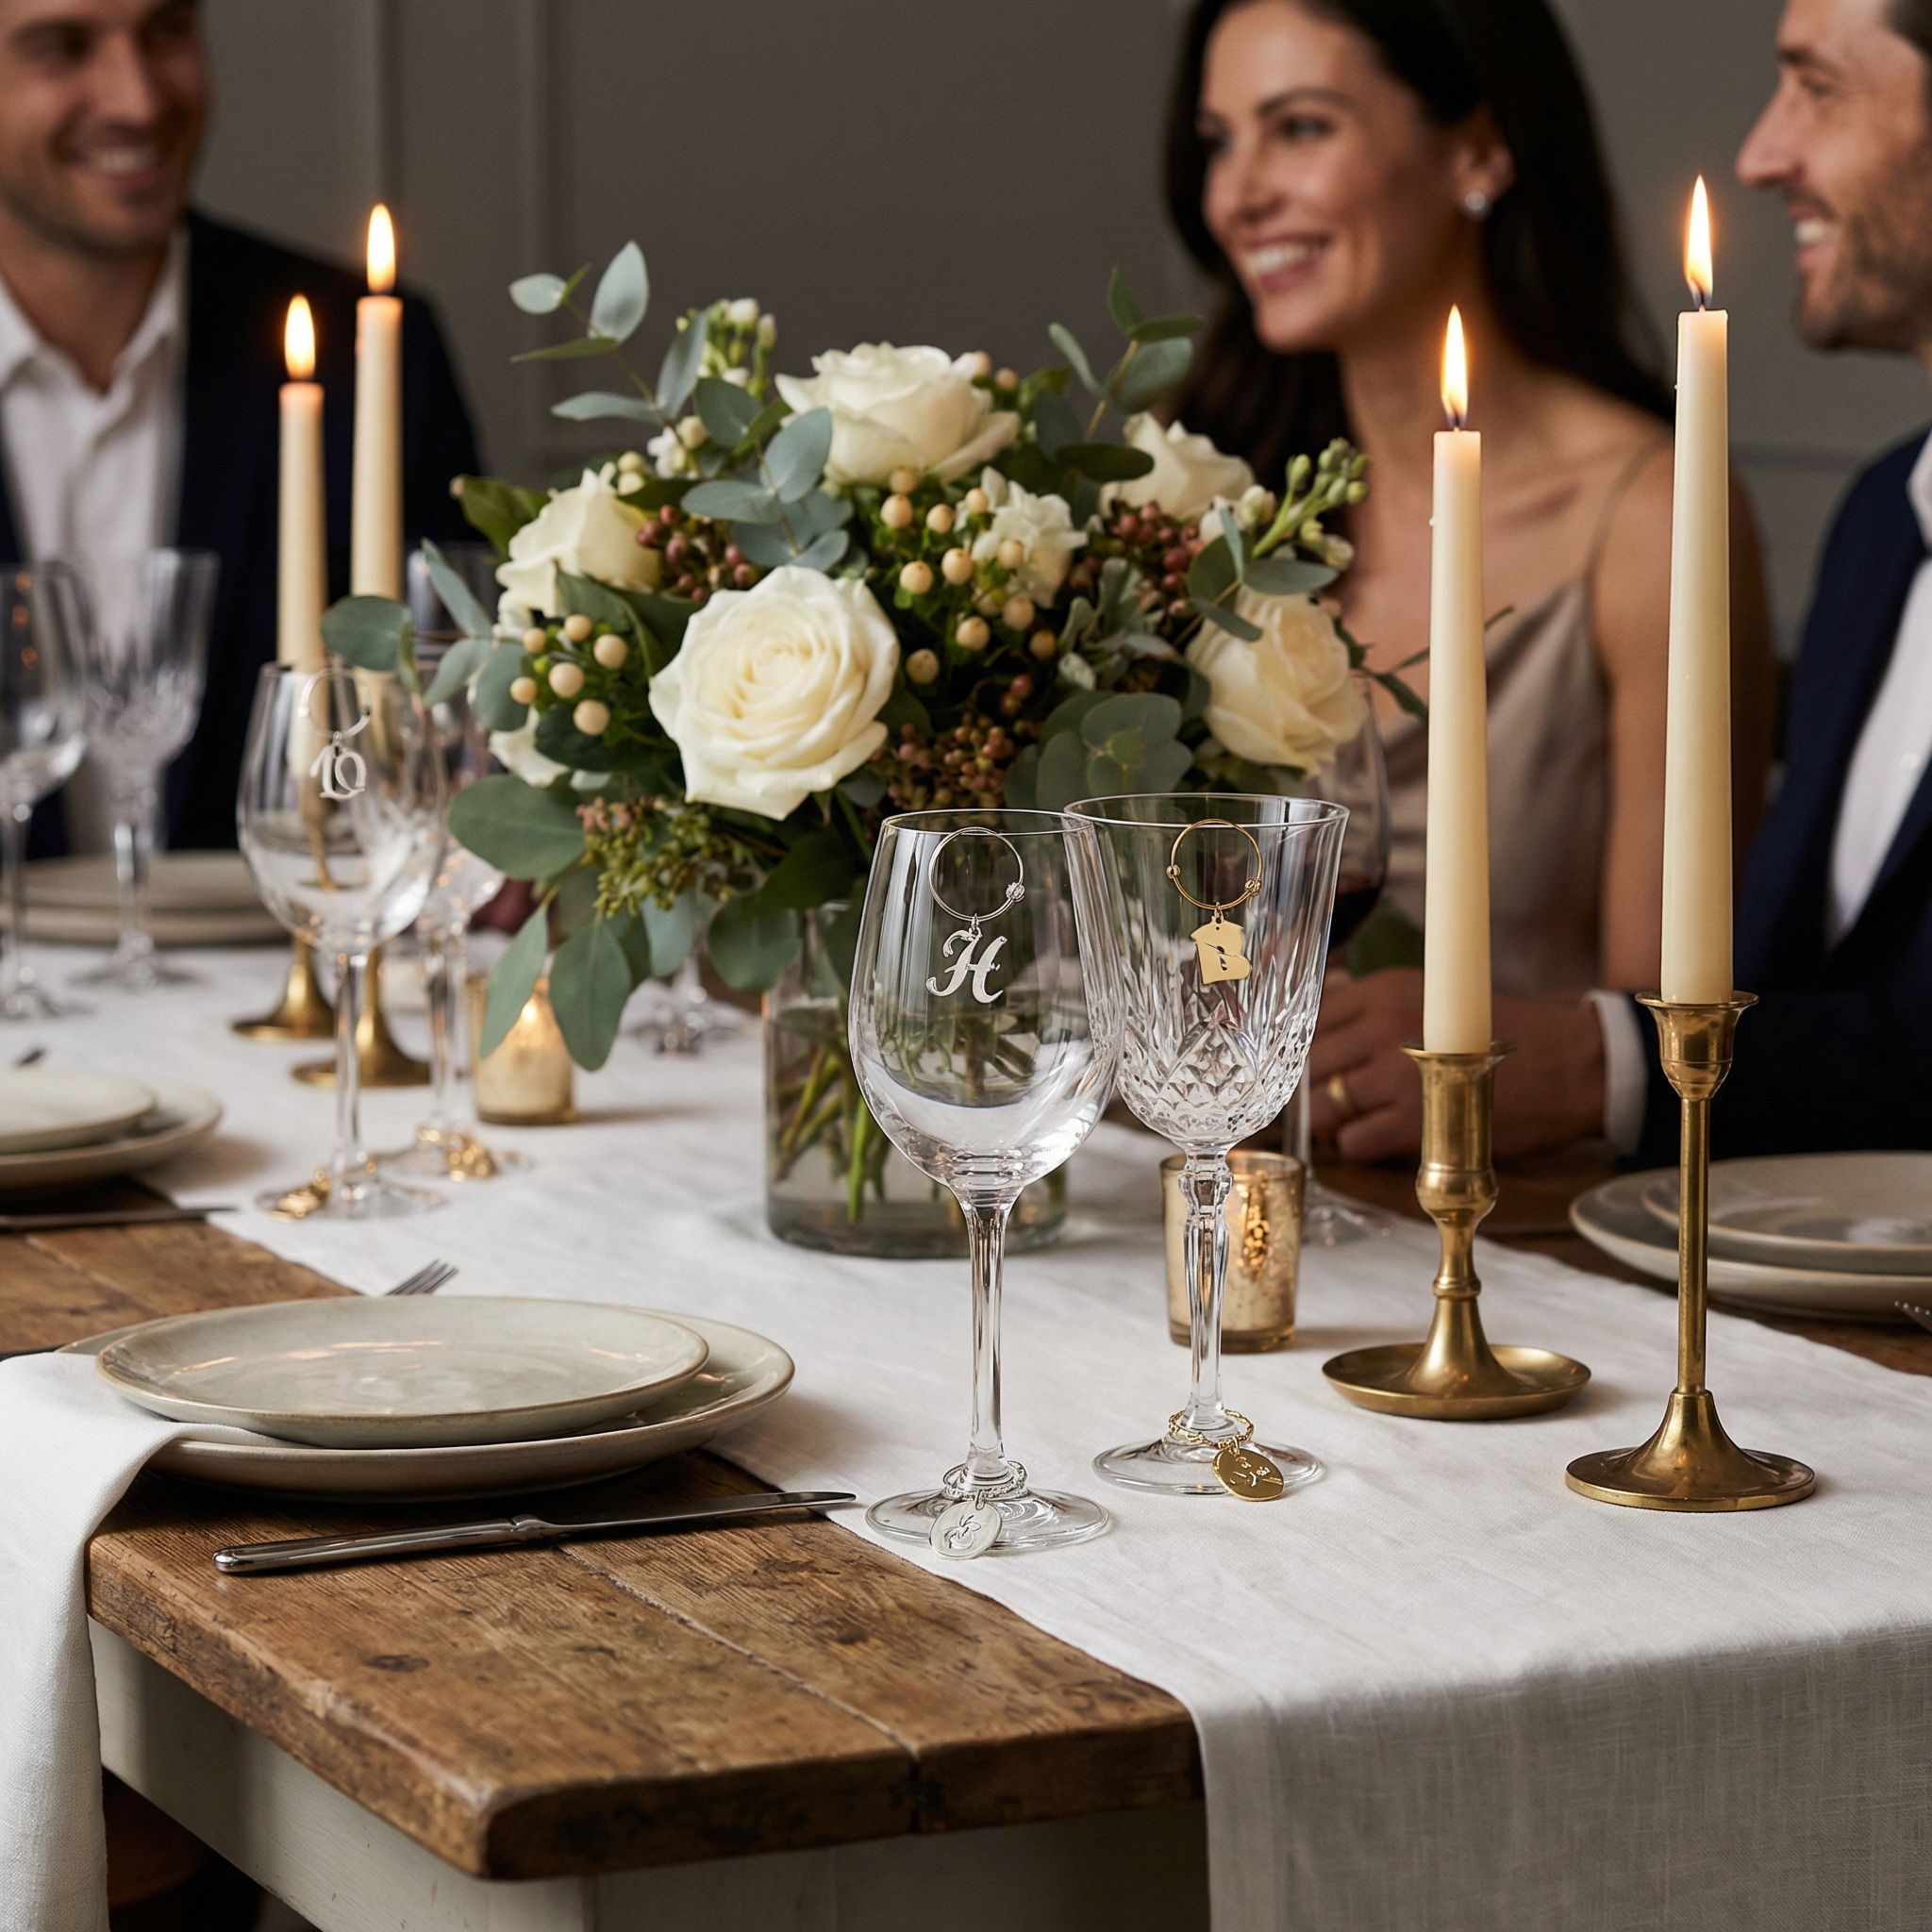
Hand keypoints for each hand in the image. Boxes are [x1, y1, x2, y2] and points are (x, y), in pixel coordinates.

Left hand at [1306, 968, 1608, 1160]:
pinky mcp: (1418, 1124)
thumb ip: (1375, 997)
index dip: (1305, 1042)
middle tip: (1338, 1091)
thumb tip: (1328, 993)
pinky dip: (1359, 1145)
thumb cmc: (1501, 1030)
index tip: (1318, 1057)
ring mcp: (1399, 1077)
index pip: (1311, 1015)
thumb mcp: (1435, 992)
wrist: (1571, 1066)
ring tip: (1357, 1116)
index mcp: (1388, 989)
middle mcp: (1385, 1027)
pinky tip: (1381, 1136)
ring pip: (1324, 1105)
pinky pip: (1354, 1142)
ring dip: (1332, 1118)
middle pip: (1311, 1062)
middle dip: (1317, 1082)